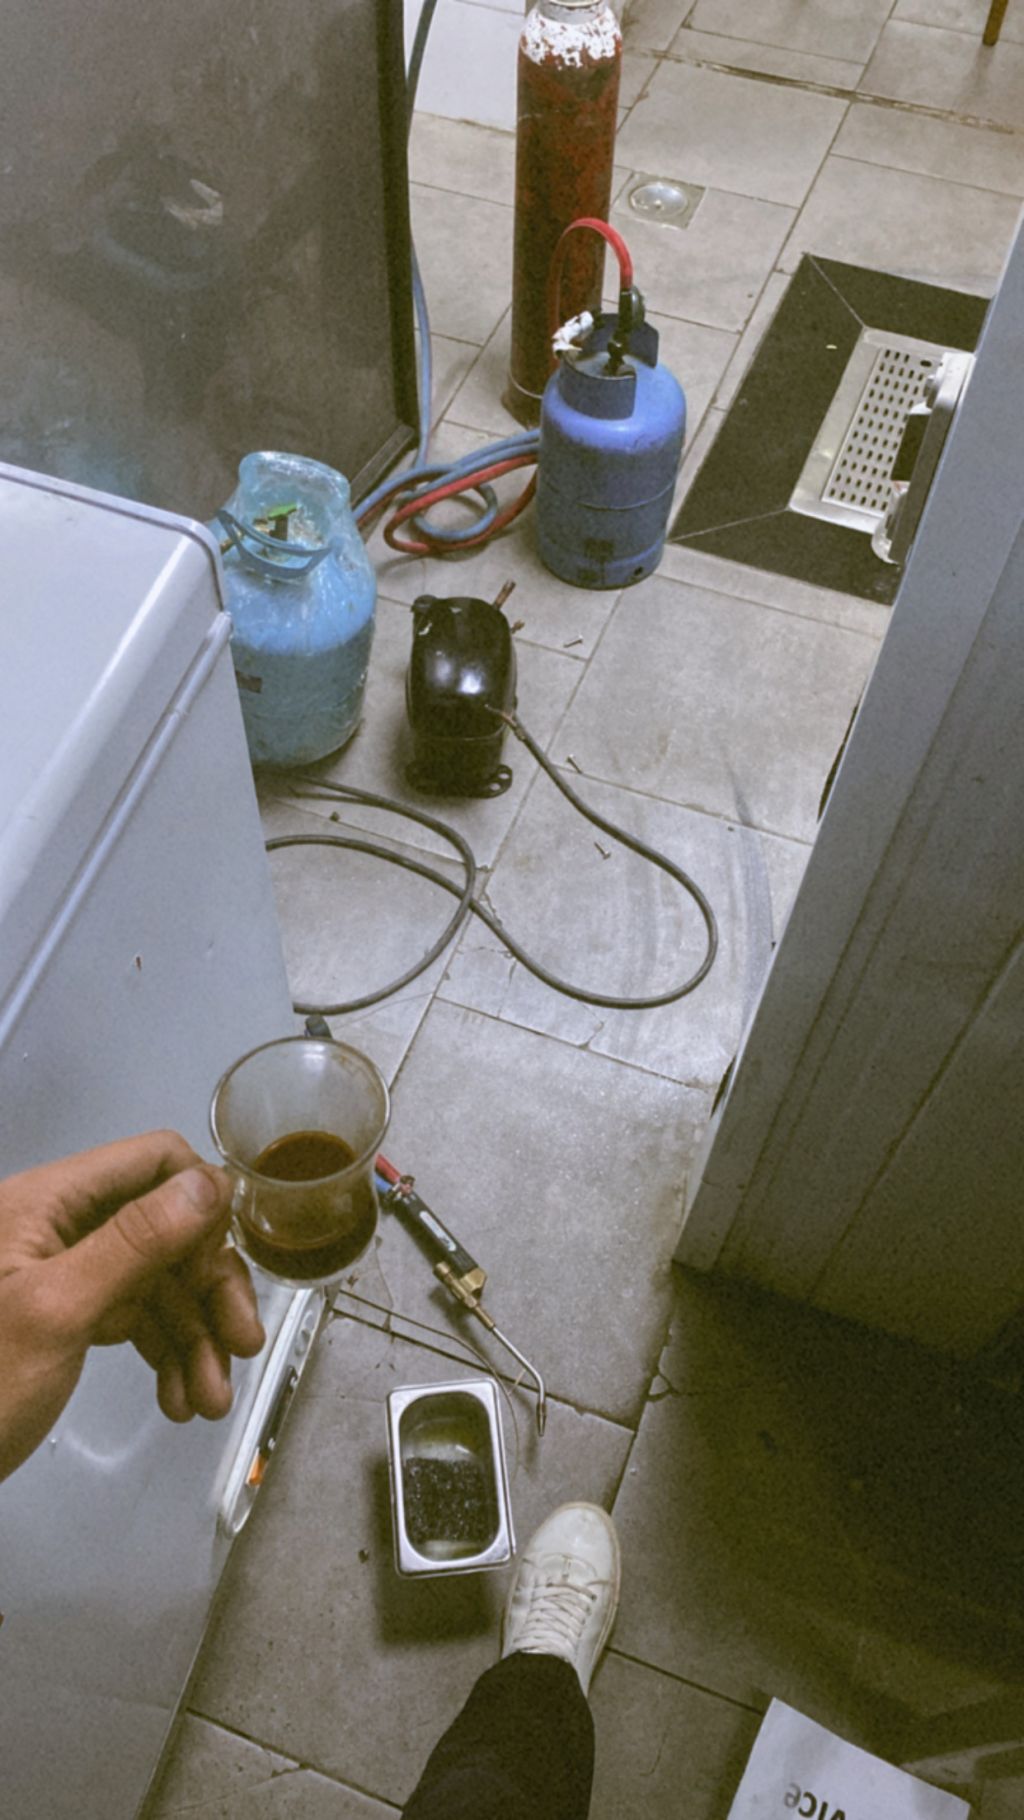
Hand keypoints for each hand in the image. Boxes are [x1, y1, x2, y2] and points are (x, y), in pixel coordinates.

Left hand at [0, 1131, 265, 1480]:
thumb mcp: (57, 1312)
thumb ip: (135, 1243)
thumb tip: (211, 1183)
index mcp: (46, 1202)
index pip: (151, 1161)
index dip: (201, 1202)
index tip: (230, 1261)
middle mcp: (58, 1226)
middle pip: (165, 1229)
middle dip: (208, 1288)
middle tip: (242, 1344)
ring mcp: (62, 1274)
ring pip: (157, 1283)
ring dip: (194, 1336)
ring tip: (210, 1400)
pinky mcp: (66, 1318)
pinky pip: (135, 1319)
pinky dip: (165, 1356)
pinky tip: (180, 1399)